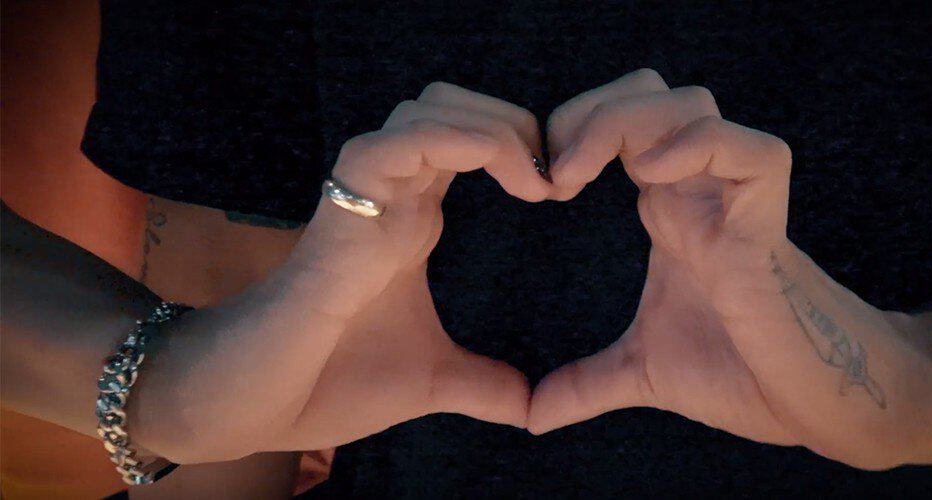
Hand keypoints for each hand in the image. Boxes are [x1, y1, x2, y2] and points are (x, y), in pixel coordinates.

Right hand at [133, 83, 547, 461]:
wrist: (259, 404)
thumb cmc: (331, 380)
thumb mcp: (432, 379)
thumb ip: (483, 385)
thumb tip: (532, 410)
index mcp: (414, 216)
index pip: (469, 140)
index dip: (521, 147)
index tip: (562, 193)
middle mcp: (391, 193)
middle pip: (453, 105)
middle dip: (513, 122)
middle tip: (555, 177)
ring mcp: (365, 194)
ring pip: (429, 108)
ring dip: (494, 128)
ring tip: (537, 181)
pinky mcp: (345, 206)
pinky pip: (400, 140)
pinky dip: (461, 141)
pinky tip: (504, 177)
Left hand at [528, 69, 931, 468]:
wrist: (813, 404)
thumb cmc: (739, 373)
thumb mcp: (641, 373)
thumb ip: (583, 386)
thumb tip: (530, 418)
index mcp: (664, 207)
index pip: (619, 120)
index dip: (572, 128)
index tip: (534, 183)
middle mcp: (695, 190)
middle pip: (647, 92)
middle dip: (589, 111)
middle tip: (552, 171)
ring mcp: (732, 199)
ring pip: (690, 104)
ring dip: (623, 122)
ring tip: (576, 177)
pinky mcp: (768, 223)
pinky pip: (750, 150)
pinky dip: (699, 146)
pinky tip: (652, 177)